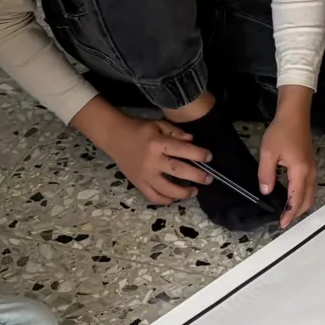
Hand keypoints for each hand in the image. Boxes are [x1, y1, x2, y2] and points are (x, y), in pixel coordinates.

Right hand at [86, 103, 210, 204]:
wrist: (114, 136)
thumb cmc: (139, 129)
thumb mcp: (158, 125)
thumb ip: (176, 132)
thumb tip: (192, 140)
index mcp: (158, 144)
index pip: (182, 150)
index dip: (198, 154)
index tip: (209, 157)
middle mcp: (152, 161)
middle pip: (178, 172)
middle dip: (196, 176)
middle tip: (208, 179)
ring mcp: (144, 175)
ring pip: (166, 190)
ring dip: (183, 193)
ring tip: (194, 191)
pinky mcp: (138, 183)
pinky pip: (153, 197)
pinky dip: (165, 200)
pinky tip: (174, 198)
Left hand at [257, 92, 318, 227]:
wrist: (295, 115)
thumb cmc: (281, 131)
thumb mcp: (268, 153)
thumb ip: (266, 174)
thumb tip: (266, 191)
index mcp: (300, 172)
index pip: (296, 199)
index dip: (289, 213)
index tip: (281, 224)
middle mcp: (310, 173)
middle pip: (308, 200)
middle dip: (297, 213)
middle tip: (284, 220)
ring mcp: (312, 168)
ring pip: (310, 194)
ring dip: (301, 205)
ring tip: (287, 211)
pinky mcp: (311, 165)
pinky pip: (309, 186)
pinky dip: (302, 196)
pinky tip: (292, 196)